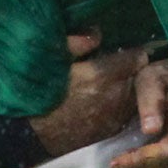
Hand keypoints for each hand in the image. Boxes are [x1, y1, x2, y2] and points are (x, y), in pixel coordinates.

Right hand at [27, 30, 150, 158]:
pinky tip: (105, 104)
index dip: (133, 53)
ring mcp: (114, 116)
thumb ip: (77, 42)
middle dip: (132, 71)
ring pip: (134, 97)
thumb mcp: (51, 58)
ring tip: (112, 85)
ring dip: (128, 89)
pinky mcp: (110, 131)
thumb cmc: (38, 91)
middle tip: (119, 67)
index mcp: (102, 74)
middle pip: (138, 77)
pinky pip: (124, 114)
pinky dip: (120, 107)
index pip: (136, 58)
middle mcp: (115, 95)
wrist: (29, 134)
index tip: (128, 52)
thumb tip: (97, 33)